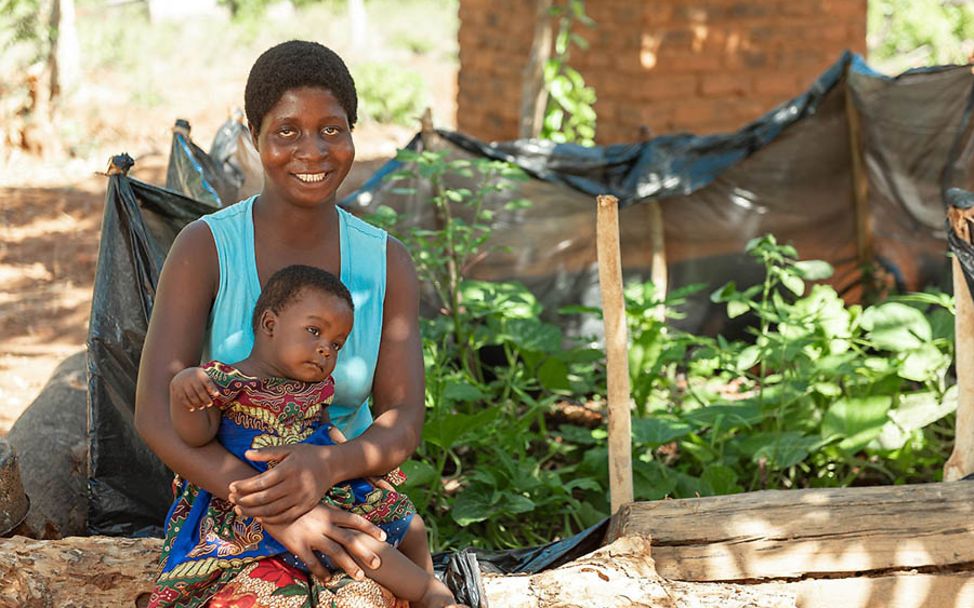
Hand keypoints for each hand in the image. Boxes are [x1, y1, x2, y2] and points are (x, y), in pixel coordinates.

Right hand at [170, 367, 219, 411]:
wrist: (182, 374)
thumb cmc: (198, 377)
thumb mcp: (204, 375)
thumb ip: (211, 381)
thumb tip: (222, 392)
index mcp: (200, 374)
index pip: (207, 381)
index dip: (212, 388)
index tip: (217, 395)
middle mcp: (192, 378)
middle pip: (200, 390)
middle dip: (205, 399)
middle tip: (210, 404)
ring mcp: (184, 384)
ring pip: (191, 395)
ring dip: (197, 403)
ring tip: (202, 407)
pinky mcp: (177, 389)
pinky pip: (183, 398)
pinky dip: (188, 404)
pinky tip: (192, 409)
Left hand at [229, 443, 334, 523]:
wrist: (331, 465)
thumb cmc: (307, 455)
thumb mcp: (288, 448)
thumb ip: (267, 452)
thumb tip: (246, 453)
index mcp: (289, 469)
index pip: (261, 481)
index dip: (244, 486)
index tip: (231, 486)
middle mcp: (295, 484)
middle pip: (264, 498)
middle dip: (244, 500)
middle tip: (231, 500)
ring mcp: (301, 498)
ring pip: (272, 510)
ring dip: (253, 512)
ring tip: (239, 510)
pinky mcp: (306, 506)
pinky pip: (285, 517)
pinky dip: (270, 519)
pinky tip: (259, 517)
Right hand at [260, 503, 385, 579]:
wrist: (267, 501)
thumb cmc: (293, 503)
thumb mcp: (313, 502)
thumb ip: (328, 512)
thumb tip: (342, 520)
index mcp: (329, 511)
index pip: (355, 520)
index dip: (370, 528)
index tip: (384, 536)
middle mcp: (323, 523)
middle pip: (349, 539)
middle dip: (365, 551)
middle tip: (378, 563)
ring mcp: (310, 535)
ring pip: (334, 553)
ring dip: (349, 566)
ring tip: (360, 576)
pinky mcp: (297, 545)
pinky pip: (312, 562)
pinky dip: (322, 572)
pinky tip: (328, 579)